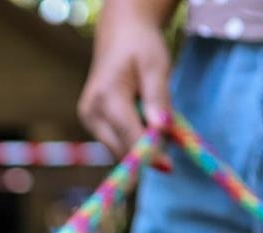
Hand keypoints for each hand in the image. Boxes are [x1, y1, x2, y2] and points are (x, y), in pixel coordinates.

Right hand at [78, 12, 172, 160]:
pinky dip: (133, 137)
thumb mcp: (156, 66)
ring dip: (140, 143)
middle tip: (174, 136)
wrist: (120, 35)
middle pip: (121, 147)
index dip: (149, 153)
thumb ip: (158, 98)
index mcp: (106, 97)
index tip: (168, 167)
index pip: (129, 135)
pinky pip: (116, 141)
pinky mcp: (91, 123)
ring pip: (119, 147)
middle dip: (147, 149)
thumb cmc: (141, 47)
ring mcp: (88, 119)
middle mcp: (91, 112)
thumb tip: (161, 130)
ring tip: (156, 117)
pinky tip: (143, 117)